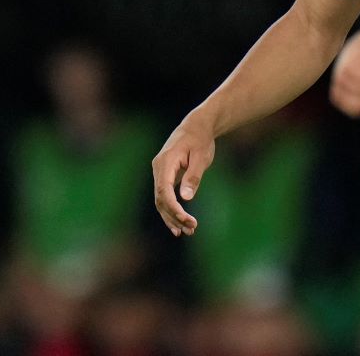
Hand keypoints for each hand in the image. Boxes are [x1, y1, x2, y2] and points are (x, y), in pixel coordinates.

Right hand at [151, 120, 214, 236]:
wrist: (197, 127)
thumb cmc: (200, 140)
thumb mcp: (201, 157)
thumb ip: (193, 177)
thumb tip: (185, 198)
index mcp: (165, 162)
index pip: (164, 190)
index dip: (173, 208)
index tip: (186, 220)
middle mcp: (158, 168)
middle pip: (160, 199)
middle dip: (174, 216)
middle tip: (191, 229)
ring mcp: (159, 173)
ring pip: (160, 200)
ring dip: (172, 217)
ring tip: (187, 231)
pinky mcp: (164, 176)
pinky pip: (164, 196)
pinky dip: (171, 210)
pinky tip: (179, 224)